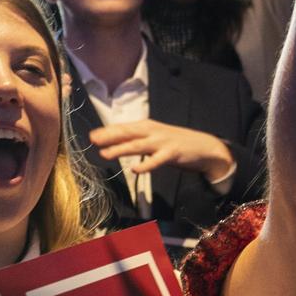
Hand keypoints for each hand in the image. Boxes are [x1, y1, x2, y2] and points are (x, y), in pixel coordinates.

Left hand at [88, 119, 234, 185]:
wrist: (204, 146)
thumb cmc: (175, 143)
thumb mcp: (154, 138)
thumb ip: (137, 139)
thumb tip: (114, 143)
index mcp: (147, 126)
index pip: (124, 128)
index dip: (107, 131)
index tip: (91, 135)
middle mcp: (153, 131)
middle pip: (127, 133)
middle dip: (109, 136)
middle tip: (93, 140)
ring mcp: (162, 142)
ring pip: (138, 145)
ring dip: (120, 149)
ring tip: (105, 154)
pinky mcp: (172, 153)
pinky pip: (157, 161)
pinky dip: (146, 165)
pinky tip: (135, 169)